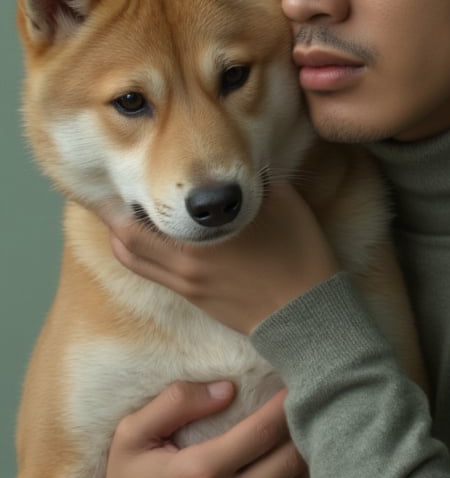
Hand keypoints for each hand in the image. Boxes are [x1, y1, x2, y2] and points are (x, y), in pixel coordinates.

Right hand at [76, 382, 311, 477]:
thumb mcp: (132, 436)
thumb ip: (175, 402)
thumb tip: (226, 388)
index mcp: (199, 472)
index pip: (263, 432)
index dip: (286, 405)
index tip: (297, 384)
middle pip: (291, 460)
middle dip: (305, 427)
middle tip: (310, 404)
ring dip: (310, 457)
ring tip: (309, 431)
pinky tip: (299, 466)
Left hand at [108, 183, 338, 334]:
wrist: (307, 314)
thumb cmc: (298, 254)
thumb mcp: (281, 202)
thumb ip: (249, 180)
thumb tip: (230, 164)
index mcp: (203, 235)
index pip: (142, 215)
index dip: (126, 194)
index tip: (124, 172)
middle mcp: (185, 262)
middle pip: (125, 240)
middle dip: (114, 214)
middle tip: (114, 192)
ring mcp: (186, 283)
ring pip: (133, 260)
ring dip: (123, 236)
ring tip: (125, 213)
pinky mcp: (193, 297)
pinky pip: (152, 273)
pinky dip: (141, 254)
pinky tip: (153, 237)